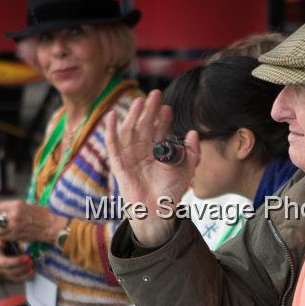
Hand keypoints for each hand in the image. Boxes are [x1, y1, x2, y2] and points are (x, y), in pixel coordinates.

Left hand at [0, 200, 66, 243]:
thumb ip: (18, 208)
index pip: (0, 207)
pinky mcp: (17, 236)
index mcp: (17, 205)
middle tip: (0, 225)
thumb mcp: (30, 206)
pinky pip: (4, 237)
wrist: (53, 226)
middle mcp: (14, 215)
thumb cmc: (45, 215)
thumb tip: (9, 212)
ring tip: (2, 232)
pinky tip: (8, 237)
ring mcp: (14, 226)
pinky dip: (4, 237)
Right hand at [0, 238, 34, 281]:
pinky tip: (32, 271)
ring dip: (22, 269)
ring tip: (32, 263)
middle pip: (5, 263)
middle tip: (28, 257)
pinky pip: (16, 278)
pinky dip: (25, 276)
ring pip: (11, 273)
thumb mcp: (13, 237)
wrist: (15, 249)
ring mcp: (3, 269)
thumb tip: (19, 245)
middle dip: (17, 261)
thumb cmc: (13, 241)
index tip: (3, 242)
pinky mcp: (10, 275)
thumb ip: (14, 238)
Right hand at [103, 89, 199, 246]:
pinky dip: (110, 129)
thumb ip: (192, 152)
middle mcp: (143, 152)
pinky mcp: (118, 164)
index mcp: (157, 152)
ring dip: (133, 115)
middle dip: (149, 111)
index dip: (163, 118)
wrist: (158, 211)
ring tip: (139, 101)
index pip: (159, 130)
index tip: (168, 108)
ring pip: (130, 131)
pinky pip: (112, 145)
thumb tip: (193, 133)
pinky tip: (112, 115)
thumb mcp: (187, 170)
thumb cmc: (171, 193)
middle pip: (144, 126)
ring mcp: (129, 157)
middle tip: (155, 94)